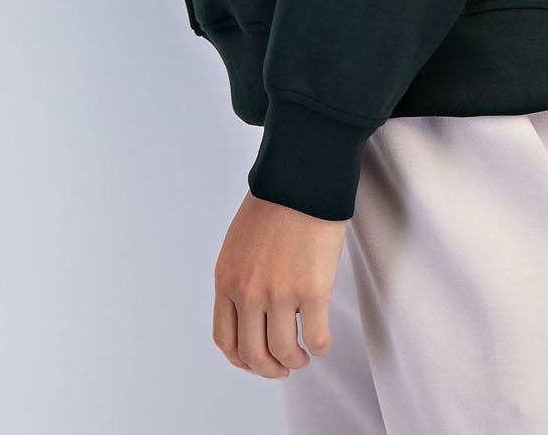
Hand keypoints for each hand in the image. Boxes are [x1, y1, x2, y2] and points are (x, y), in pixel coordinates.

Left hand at [212, 190, 347, 377]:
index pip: (225, 339)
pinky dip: (320, 348)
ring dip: (295, 361)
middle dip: (269, 369)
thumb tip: (254, 310)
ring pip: (284, 352)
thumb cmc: (276, 202)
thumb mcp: (239, 243)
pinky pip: (316, 338)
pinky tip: (322, 342)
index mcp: (226, 279)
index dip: (241, 360)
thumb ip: (240, 276)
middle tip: (283, 368)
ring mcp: (279, 294)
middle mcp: (248, 293)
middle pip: (252, 354)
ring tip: (304, 355)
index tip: (256, 362)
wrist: (301, 177)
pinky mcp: (312, 291)